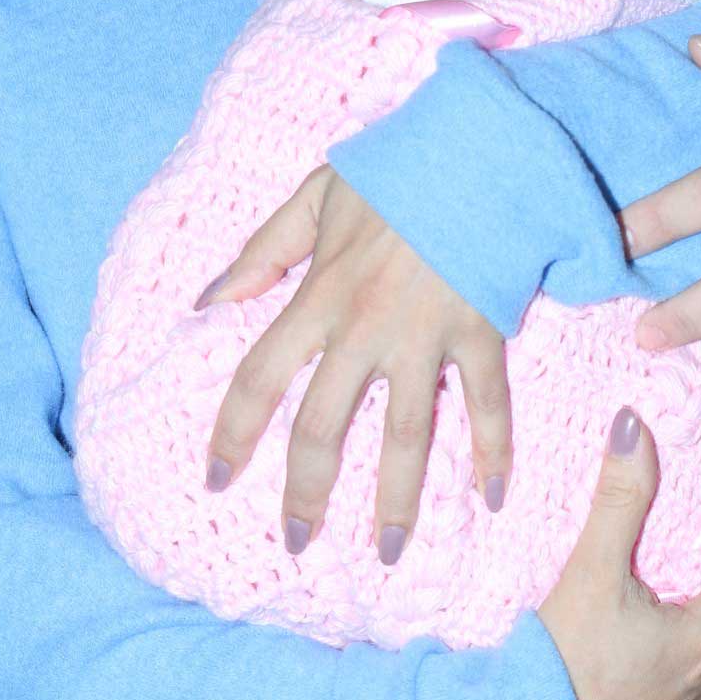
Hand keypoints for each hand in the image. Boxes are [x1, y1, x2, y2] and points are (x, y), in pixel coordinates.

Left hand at [195, 166, 510, 563]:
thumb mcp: (314, 196)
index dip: (233, 433)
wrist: (475, 146)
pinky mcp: (481, 332)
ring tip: (388, 553)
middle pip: (324, 429)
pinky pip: (486, 404)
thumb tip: (206, 300)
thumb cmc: (395, 170)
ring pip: (406, 437)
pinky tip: (492, 499)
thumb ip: (261, 251)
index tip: (216, 477)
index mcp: (318, 296)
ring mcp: (425, 336)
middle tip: (298, 542)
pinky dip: (493, 452)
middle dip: (307, 494)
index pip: (260, 378)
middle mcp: (364, 329)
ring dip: (397, 502)